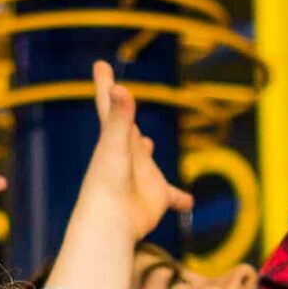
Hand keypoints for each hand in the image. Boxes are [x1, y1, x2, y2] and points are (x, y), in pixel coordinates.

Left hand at [70, 62, 192, 241]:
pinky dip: (180, 198)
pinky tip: (188, 202)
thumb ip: (120, 118)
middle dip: (123, 115)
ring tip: (146, 142)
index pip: (110, 105)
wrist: (111, 223)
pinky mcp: (155, 197)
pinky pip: (171, 196)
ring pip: (145, 162)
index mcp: (116, 139)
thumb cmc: (108, 184)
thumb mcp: (116, 147)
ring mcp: (142, 176)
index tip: (100, 65)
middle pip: (126, 129)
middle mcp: (128, 155)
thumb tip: (120, 88)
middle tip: (119, 98)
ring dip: (144, 152)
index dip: (106, 84)